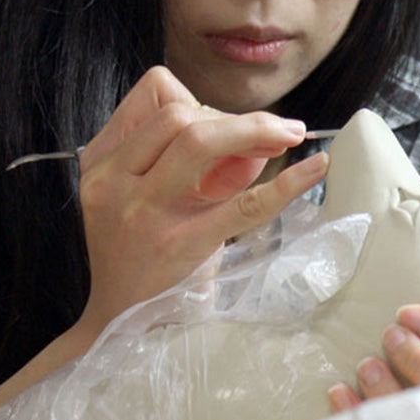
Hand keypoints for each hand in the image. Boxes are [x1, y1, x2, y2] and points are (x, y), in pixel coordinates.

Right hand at [76, 66, 327, 333]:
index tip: (227, 125)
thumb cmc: (142, 253)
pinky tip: (316, 169)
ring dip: (254, 130)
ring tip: (288, 138)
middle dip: (236, 118)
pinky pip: (244, 204)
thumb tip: (262, 136)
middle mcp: (115, 181)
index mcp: (103, 162)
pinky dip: (288, 183)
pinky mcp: (182, 245)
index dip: (201, 101)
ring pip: (199, 138)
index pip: (154, 94)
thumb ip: (190, 159)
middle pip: (179, 113)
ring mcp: (145, 212)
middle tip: (276, 132)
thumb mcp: (145, 195)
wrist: (121, 325)